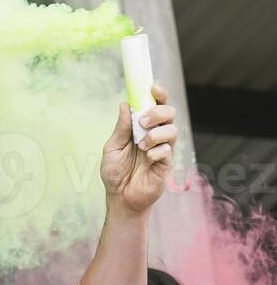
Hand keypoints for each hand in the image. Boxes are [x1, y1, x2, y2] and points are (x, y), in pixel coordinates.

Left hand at [100, 84, 176, 214]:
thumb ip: (121, 128)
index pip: (156, 106)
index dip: (158, 94)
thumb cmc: (115, 173)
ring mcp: (163, 148)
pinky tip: (147, 160)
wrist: (119, 197)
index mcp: (142, 128)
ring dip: (156, 134)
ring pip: (172, 129)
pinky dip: (156, 152)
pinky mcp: (166, 163)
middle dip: (158, 112)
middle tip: (143, 121)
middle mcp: (156, 135)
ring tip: (142, 146)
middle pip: (169, 113)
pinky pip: (168, 150)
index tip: (152, 87)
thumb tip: (125, 105)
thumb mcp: (112, 148)